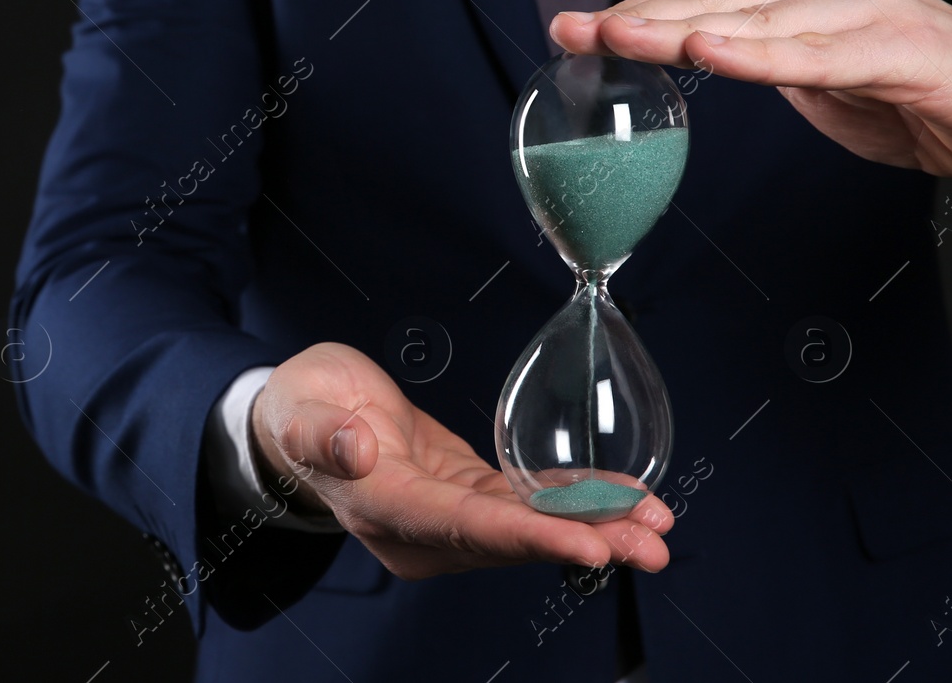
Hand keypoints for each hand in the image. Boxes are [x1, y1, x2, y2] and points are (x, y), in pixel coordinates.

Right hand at [250, 342, 673, 579]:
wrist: (297, 417)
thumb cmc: (297, 408)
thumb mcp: (299, 407)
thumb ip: (323, 433)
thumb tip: (356, 450)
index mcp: (383, 508)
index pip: (464, 528)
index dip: (528, 536)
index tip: (587, 544)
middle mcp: (421, 529)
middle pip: (509, 541)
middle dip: (584, 540)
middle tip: (650, 543)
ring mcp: (444, 518)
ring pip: (526, 529)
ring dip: (593, 527)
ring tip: (654, 527)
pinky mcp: (462, 496)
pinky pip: (524, 505)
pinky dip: (572, 501)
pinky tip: (619, 499)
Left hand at [549, 0, 951, 179]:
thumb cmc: (913, 91)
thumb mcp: (813, 77)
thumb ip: (758, 55)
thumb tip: (695, 50)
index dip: (640, 8)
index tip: (577, 26)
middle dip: (640, 16)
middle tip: (576, 30)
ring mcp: (867, 6)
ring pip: (755, 17)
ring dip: (681, 29)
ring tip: (621, 37)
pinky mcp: (898, 47)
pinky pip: (815, 53)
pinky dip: (758, 54)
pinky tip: (708, 53)